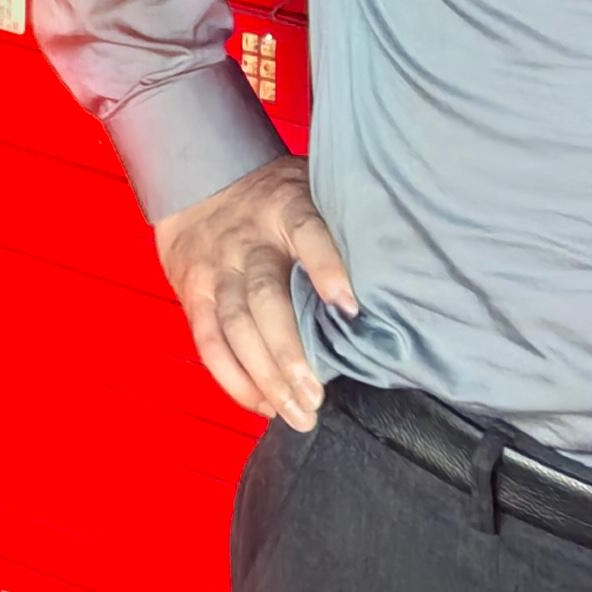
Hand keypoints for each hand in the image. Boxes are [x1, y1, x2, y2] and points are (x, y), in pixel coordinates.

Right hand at [153, 152, 358, 431]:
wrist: (197, 179)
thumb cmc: (273, 198)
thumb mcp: (309, 189)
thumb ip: (338, 225)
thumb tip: (398, 270)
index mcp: (284, 208)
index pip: (306, 233)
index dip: (325, 267)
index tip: (350, 308)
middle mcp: (246, 242)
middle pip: (264, 297)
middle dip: (288, 351)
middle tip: (316, 395)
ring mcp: (215, 270)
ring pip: (235, 326)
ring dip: (264, 376)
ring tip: (296, 412)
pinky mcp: (194, 294)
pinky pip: (209, 342)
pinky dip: (233, 379)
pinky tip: (263, 404)